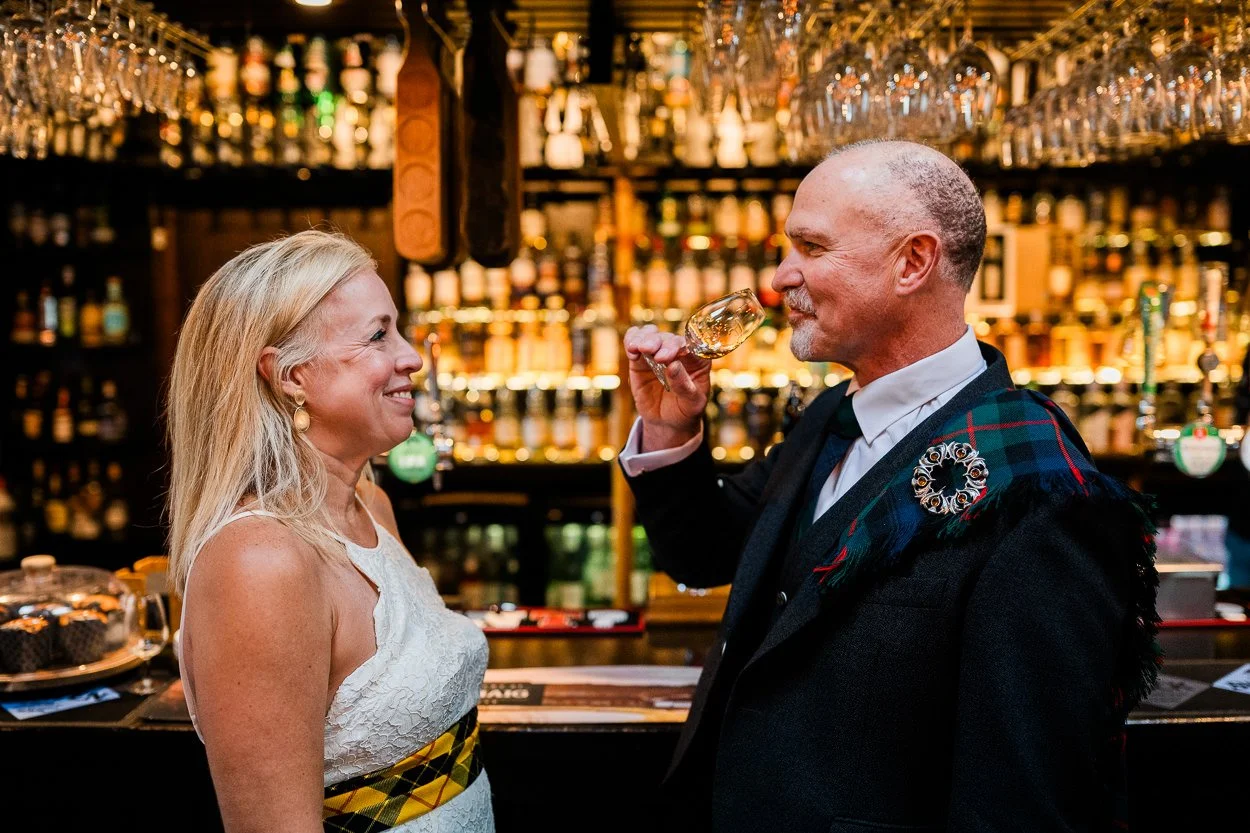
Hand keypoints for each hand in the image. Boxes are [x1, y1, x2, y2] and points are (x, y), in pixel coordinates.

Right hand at [624, 324, 710, 450]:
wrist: (667, 422)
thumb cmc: (685, 410)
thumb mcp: (691, 403)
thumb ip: (684, 385)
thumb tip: (673, 365)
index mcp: (698, 360)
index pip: (692, 345)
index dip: (680, 347)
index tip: (668, 357)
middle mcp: (679, 351)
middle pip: (670, 338)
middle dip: (662, 344)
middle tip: (655, 355)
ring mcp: (658, 352)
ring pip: (652, 334)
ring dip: (645, 338)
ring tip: (640, 348)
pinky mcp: (641, 358)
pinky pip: (635, 340)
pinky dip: (632, 339)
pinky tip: (632, 350)